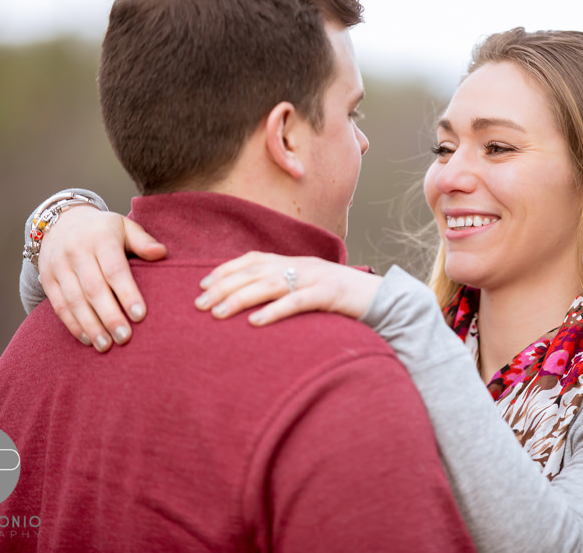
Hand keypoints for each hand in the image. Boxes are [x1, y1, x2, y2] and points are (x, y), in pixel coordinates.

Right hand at [37, 205, 166, 351]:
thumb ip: (143, 242)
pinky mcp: (47, 279)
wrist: (62, 221)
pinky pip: (58, 305)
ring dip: (90, 325)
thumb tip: (162, 253)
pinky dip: (73, 324)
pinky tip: (88, 339)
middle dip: (109, 316)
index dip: (127, 293)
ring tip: (106, 345)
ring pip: (74, 300)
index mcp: (100, 239)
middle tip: (125, 338)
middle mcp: (76, 252)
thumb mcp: (124, 227)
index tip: (140, 315)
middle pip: (94, 289)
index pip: (114, 269)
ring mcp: (59, 266)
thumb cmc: (104, 230)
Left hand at [194, 252, 381, 325]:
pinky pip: (297, 302)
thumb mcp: (309, 289)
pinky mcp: (330, 294)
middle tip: (199, 304)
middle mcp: (301, 265)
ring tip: (217, 313)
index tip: (201, 285)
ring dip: (240, 299)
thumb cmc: (342, 300)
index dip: (225, 270)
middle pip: (255, 271)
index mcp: (294, 261)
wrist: (383, 299)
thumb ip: (284, 290)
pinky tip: (255, 323)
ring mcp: (316, 278)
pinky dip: (274, 311)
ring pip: (270, 284)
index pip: (252, 259)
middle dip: (224, 286)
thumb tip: (252, 304)